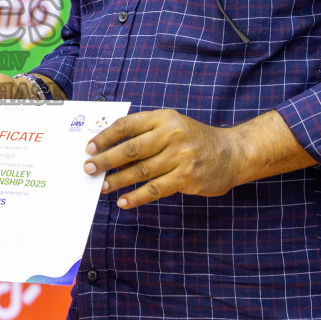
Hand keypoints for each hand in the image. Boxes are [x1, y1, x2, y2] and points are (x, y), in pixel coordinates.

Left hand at [84, 109, 246, 206]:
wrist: (232, 153)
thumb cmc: (194, 139)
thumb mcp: (171, 126)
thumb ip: (145, 134)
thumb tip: (109, 152)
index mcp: (164, 118)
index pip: (127, 125)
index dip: (105, 137)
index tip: (89, 147)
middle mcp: (171, 135)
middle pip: (130, 149)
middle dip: (105, 160)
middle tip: (88, 168)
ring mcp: (180, 157)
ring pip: (141, 171)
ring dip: (117, 180)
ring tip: (102, 186)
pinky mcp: (187, 178)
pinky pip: (155, 189)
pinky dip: (136, 197)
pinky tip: (123, 201)